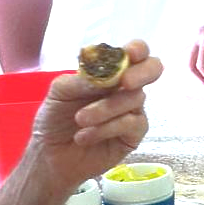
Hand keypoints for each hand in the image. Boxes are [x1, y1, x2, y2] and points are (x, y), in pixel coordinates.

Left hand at [26, 40, 159, 182]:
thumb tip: (106, 76)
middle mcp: (125, 87)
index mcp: (109, 71)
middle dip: (142, 72)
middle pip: (153, 69)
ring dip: (105, 109)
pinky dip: (105, 128)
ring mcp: (132, 110)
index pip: (134, 52)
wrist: (50, 155)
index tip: (131, 54)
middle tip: (125, 82)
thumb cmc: (55, 119)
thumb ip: (81, 80)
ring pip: (135, 98)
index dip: (138, 49)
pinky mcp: (133, 135)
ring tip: (80, 120)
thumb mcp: (60, 92)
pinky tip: (84, 137)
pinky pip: (130, 123)